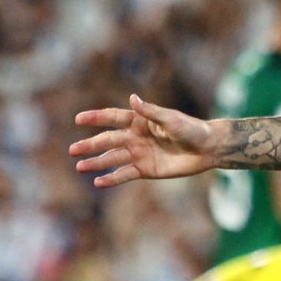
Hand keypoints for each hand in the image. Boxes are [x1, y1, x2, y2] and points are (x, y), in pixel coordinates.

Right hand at [70, 94, 218, 186]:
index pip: (113, 118)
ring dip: (96, 163)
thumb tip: (132, 98)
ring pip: (113, 158)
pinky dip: (112, 178)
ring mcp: (139, 154)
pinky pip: (125, 174)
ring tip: (80, 167)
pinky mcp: (146, 169)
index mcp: (140, 121)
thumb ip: (150, 112)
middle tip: (73, 150)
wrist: (207, 149)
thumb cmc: (191, 129)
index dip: (96, 118)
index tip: (78, 119)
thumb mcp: (171, 119)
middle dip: (90, 145)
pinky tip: (98, 182)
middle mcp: (135, 137)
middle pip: (108, 140)